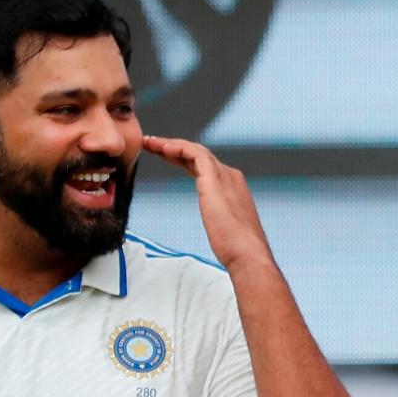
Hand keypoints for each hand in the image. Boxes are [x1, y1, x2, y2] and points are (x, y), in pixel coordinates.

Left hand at [141, 135, 273, 271]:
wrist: (247, 253)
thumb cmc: (236, 248)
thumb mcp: (223, 227)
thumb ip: (218, 218)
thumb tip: (215, 223)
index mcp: (231, 186)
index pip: (202, 165)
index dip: (181, 158)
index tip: (163, 155)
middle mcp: (229, 176)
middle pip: (197, 155)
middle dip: (173, 148)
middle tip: (151, 144)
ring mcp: (224, 176)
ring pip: (194, 150)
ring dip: (170, 144)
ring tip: (150, 142)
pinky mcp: (215, 178)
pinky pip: (195, 154)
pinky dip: (178, 148)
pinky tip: (163, 148)